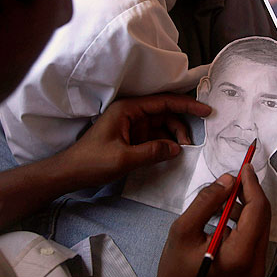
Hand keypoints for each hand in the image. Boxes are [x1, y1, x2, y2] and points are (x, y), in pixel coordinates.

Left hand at [57, 94, 211, 187]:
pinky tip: (171, 153)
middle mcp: (131, 113)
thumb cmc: (91, 162)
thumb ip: (152, 152)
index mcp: (127, 109)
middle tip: (191, 142)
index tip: (206, 111)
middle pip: (164, 113)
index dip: (187, 105)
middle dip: (181, 125)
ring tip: (181, 151)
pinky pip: (154, 136)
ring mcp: (131, 125)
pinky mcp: (131, 138)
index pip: (163, 102)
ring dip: (173, 136)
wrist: (69, 174)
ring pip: (161, 125)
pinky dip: (165, 143)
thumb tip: (176, 148)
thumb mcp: (123, 159)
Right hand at [151, 166, 270, 276]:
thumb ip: (206, 202)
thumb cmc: (176, 275)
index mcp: (240, 256)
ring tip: (221, 201)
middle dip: (250, 194)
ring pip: (260, 227)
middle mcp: (256, 265)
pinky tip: (223, 220)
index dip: (252, 185)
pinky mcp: (253, 272)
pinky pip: (254, 239)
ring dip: (245, 208)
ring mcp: (257, 271)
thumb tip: (228, 181)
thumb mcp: (182, 232)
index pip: (258, 210)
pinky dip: (243, 224)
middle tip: (233, 179)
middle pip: (263, 217)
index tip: (245, 167)